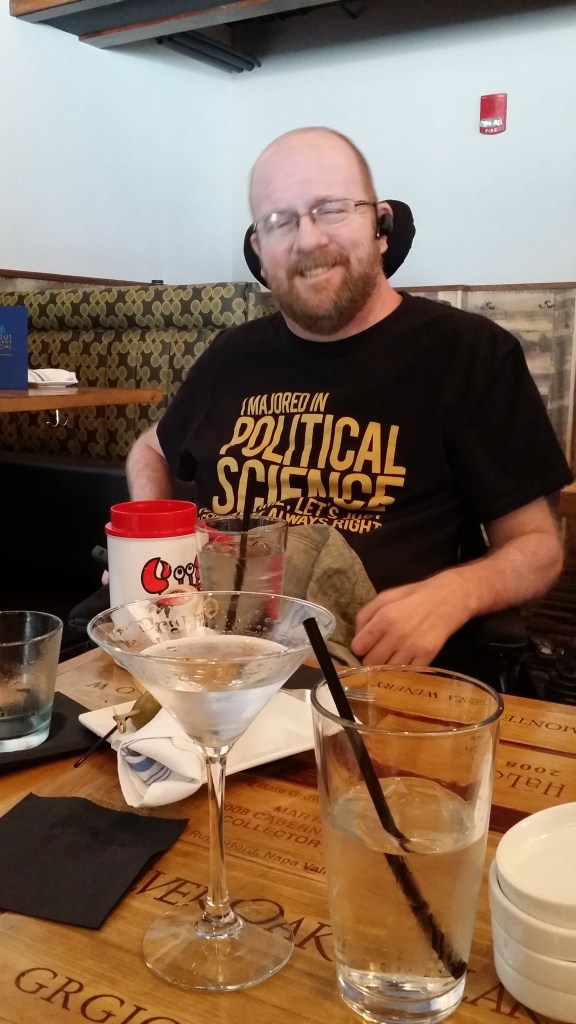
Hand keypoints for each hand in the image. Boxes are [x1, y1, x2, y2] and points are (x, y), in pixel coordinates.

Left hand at [351, 575, 466, 666]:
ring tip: (391, 657)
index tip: (366, 646)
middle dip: (371, 658)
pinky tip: (404, 662)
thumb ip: (365, 615)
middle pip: (371, 662)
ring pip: (387, 671)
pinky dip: (403, 671)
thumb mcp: (385, 597)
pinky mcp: (427, 656)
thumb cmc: (414, 596)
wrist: (449, 598)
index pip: (358, 647)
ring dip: (386, 666)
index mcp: (383, 618)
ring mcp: (413, 647)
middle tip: (379, 652)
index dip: (360, 647)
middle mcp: (396, 635)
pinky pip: (407, 673)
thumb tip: (356, 637)